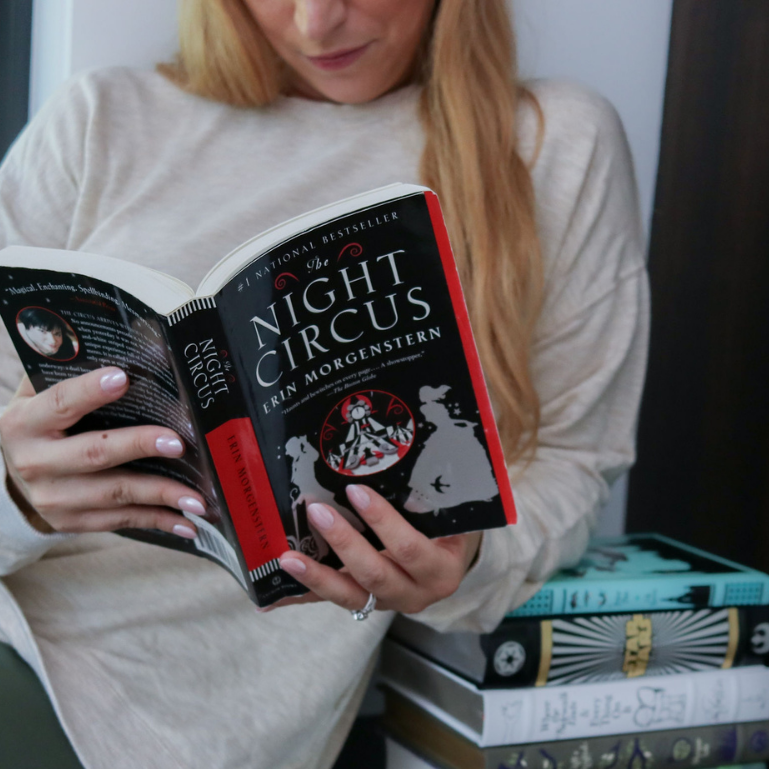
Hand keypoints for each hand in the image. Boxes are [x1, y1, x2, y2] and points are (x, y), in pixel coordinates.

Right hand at [0, 368, 204, 537]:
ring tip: (199, 497)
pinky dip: (158, 520)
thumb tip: (127, 347)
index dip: (90, 391)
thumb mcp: (40, 395)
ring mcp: (54, 498)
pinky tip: (187, 521)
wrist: (13, 476)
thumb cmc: (41, 424)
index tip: (123, 378)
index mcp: (24, 422)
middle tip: (178, 442)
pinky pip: (122, 520)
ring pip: (116, 493)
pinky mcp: (72, 522)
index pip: (60, 403)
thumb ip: (70, 372)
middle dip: (140, 445)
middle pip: (95, 453)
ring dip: (162, 494)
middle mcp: (35, 462)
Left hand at [272, 485, 481, 613]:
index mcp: (441, 569)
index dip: (383, 521)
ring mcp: (388, 603)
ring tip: (287, 559)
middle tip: (317, 511)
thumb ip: (432, 496)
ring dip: (315, 576)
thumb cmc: (451, 529)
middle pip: (375, 573)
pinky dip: (302, 599)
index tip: (356, 490)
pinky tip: (270, 599)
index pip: (410, 548)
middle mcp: (416, 594)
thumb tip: (402, 454)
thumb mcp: (453, 515)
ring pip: (349, 595)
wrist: (453, 564)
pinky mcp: (366, 604)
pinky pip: (333, 601)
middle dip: (343, 542)